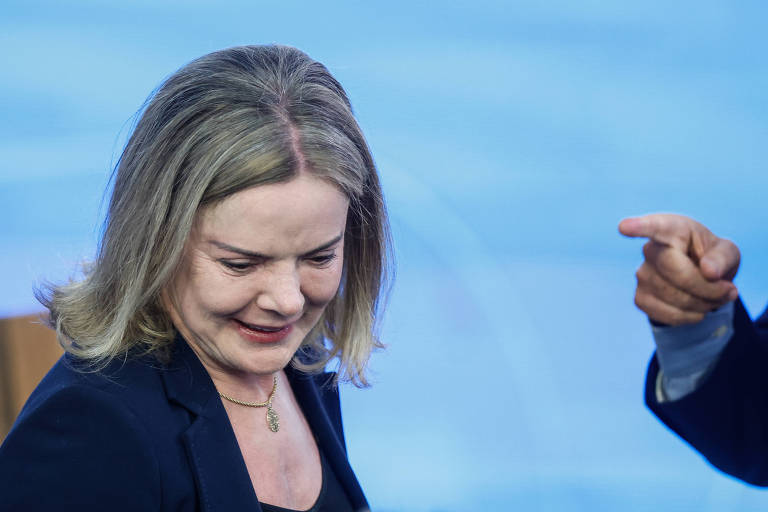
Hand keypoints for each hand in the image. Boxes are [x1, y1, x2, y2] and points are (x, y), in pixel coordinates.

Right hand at [619, 213, 739, 325]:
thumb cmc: (711, 258)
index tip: (624, 227)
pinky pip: (668, 314)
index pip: (654, 227)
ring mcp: (642, 274)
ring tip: (713, 297)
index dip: (639, 227)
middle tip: (728, 290)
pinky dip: (689, 316)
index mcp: (673, 229)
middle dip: (709, 289)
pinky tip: (696, 308)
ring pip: (675, 298)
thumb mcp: (727, 252)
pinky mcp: (640, 297)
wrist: (699, 281)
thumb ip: (723, 258)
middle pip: (678, 273)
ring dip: (703, 304)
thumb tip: (709, 271)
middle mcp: (651, 250)